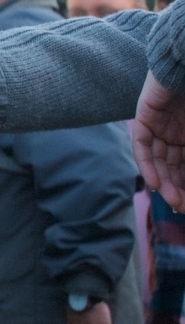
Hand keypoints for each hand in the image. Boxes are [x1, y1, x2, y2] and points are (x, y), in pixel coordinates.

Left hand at [132, 72, 184, 210]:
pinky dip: (148, 165)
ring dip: (164, 181)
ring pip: (157, 159)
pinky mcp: (145, 116)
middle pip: (172, 166)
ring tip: (173, 200)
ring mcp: (159, 124)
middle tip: (183, 208)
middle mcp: (174, 132)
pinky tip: (155, 184)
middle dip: (178, 188)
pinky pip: (142, 145)